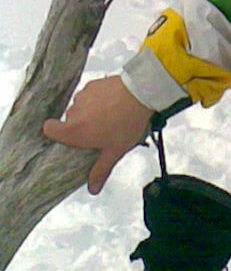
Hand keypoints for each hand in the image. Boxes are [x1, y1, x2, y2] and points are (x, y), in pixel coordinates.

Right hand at [42, 76, 153, 193]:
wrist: (141, 93)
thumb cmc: (127, 122)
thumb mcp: (114, 151)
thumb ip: (101, 170)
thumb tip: (93, 187)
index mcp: (74, 130)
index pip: (48, 130)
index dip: (55, 133)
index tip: (67, 139)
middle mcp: (75, 111)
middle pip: (69, 121)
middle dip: (81, 126)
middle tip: (99, 132)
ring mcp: (84, 95)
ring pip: (81, 107)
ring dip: (90, 112)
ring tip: (110, 117)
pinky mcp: (94, 84)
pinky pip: (91, 94)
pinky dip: (98, 99)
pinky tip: (113, 104)